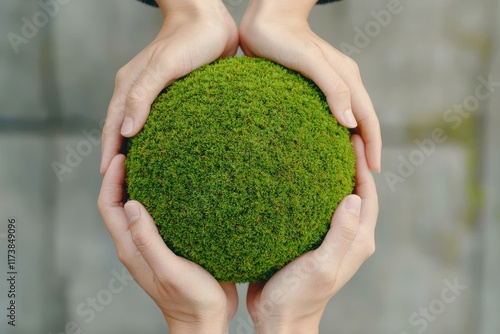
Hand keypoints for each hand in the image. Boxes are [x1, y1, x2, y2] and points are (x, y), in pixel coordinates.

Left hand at [97, 154, 237, 333]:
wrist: (207, 321)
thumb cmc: (190, 300)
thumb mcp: (169, 270)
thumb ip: (148, 241)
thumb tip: (132, 204)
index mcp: (132, 249)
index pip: (110, 207)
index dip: (111, 180)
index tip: (123, 156)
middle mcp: (139, 244)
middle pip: (120, 203)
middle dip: (122, 176)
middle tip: (137, 150)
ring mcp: (156, 244)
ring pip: (141, 208)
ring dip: (142, 184)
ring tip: (156, 160)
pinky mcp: (174, 245)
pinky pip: (162, 216)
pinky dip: (163, 196)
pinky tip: (180, 186)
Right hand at [100, 0, 237, 173]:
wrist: (212, 21)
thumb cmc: (190, 40)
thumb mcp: (165, 66)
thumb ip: (144, 95)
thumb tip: (127, 131)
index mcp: (130, 87)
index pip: (113, 127)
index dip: (108, 153)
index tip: (107, 179)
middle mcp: (140, 93)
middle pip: (124, 131)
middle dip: (121, 157)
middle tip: (127, 185)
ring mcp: (157, 96)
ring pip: (143, 130)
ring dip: (142, 151)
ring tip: (146, 177)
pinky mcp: (176, 98)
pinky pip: (163, 124)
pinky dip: (161, 141)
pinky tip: (169, 155)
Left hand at [239, 0, 380, 171]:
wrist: (266, 19)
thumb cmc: (282, 38)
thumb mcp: (308, 60)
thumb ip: (332, 86)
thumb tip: (349, 122)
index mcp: (348, 78)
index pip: (367, 118)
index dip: (373, 145)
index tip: (374, 171)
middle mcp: (342, 83)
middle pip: (361, 122)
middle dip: (365, 150)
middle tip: (360, 178)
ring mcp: (328, 86)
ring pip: (345, 120)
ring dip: (349, 144)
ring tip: (343, 170)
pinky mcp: (312, 89)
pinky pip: (327, 116)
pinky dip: (331, 134)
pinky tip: (322, 148)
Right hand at [246, 134, 377, 333]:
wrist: (278, 318)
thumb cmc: (299, 297)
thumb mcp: (322, 265)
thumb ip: (341, 234)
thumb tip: (354, 196)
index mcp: (356, 242)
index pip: (367, 197)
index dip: (362, 168)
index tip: (353, 141)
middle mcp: (347, 239)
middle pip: (355, 194)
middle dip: (349, 167)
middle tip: (336, 139)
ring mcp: (329, 240)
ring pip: (335, 201)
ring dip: (331, 177)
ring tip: (317, 152)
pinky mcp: (310, 242)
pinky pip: (317, 210)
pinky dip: (313, 192)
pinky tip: (296, 180)